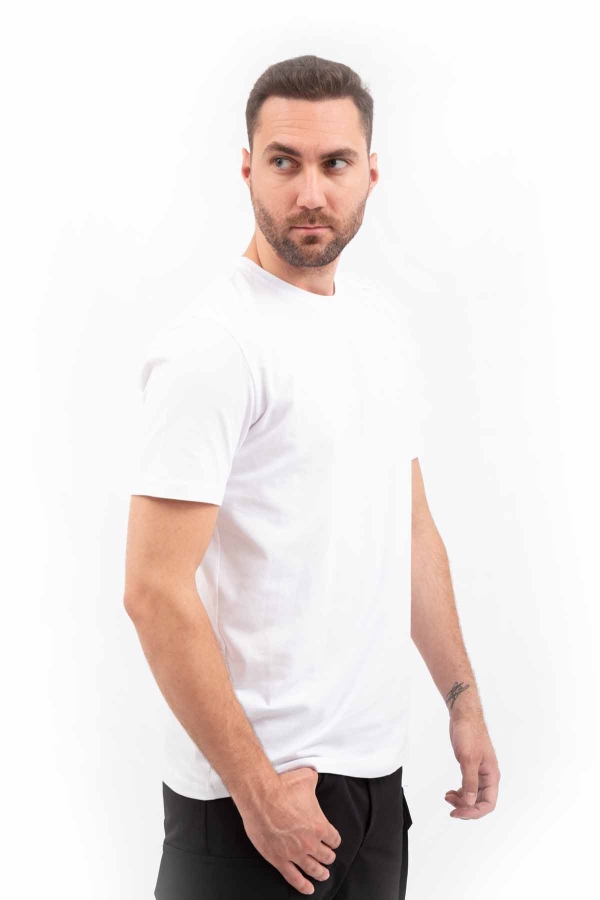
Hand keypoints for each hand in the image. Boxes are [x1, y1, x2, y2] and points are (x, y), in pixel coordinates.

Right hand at [237, 765, 341, 895]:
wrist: (260, 796)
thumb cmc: (282, 786)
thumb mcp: (306, 778)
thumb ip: (313, 779)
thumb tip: (313, 773)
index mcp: (320, 825)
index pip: (334, 839)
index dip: (334, 840)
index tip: (332, 840)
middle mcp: (310, 842)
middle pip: (326, 856)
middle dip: (328, 857)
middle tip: (328, 858)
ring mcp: (295, 853)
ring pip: (313, 869)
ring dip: (320, 873)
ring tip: (323, 875)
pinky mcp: (279, 859)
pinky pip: (294, 878)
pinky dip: (302, 886)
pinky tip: (308, 889)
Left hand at [446, 712, 500, 819]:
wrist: (464, 716)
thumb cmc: (469, 734)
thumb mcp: (468, 759)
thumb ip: (469, 782)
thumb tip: (470, 802)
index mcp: (491, 776)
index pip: (488, 804)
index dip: (474, 812)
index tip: (458, 812)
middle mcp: (488, 777)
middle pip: (480, 802)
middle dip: (466, 808)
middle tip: (451, 808)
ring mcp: (479, 772)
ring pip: (473, 795)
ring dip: (461, 801)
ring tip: (447, 798)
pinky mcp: (471, 767)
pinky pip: (468, 786)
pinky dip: (459, 792)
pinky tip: (450, 792)